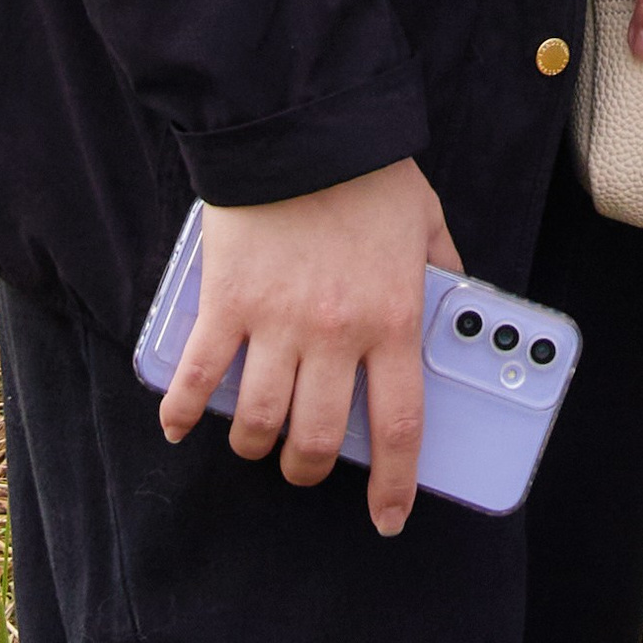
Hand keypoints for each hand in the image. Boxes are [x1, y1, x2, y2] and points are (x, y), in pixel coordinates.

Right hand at [158, 158, 460, 536]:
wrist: (301, 125)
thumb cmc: (368, 174)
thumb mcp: (428, 222)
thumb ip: (444, 272)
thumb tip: (460, 309)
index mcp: (392, 318)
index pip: (398, 425)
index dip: (393, 483)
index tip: (387, 517)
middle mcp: (335, 334)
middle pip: (316, 438)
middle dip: (308, 469)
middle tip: (305, 466)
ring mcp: (276, 323)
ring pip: (260, 422)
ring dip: (256, 446)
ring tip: (258, 441)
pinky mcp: (226, 304)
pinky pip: (200, 377)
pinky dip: (186, 412)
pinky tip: (182, 427)